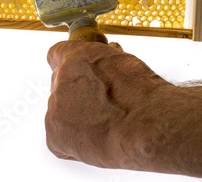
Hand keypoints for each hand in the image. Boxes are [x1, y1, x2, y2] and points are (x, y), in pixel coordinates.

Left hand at [45, 41, 173, 170]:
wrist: (146, 123)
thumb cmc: (143, 95)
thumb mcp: (123, 64)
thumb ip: (104, 64)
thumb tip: (107, 68)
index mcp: (78, 55)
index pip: (56, 54)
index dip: (65, 68)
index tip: (74, 77)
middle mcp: (63, 76)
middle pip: (60, 87)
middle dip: (75, 98)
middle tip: (99, 111)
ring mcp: (55, 104)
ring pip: (60, 115)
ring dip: (76, 121)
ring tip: (104, 129)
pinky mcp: (54, 133)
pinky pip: (60, 142)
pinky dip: (75, 146)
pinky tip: (97, 143)